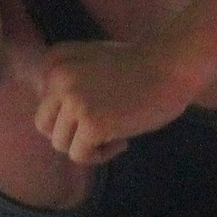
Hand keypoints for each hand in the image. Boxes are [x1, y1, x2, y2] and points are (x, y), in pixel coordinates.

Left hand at [34, 39, 204, 164]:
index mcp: (56, 60)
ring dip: (87, 145)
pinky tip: (123, 141)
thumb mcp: (93, 62)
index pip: (45, 103)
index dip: (69, 113)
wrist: (171, 67)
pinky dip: (100, 155)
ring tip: (117, 132)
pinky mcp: (91, 124)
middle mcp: (59, 79)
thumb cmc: (141, 67)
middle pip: (45, 125)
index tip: (97, 107)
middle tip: (102, 128)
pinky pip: (81, 156)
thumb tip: (57, 123)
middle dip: (71, 132)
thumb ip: (69, 82)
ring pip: (61, 144)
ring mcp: (74, 102)